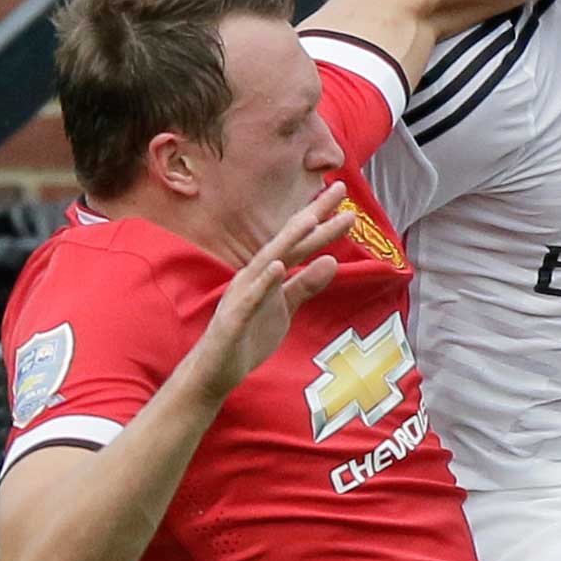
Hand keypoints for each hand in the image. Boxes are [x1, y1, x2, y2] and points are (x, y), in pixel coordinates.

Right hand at [186, 182, 348, 402]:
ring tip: (310, 219)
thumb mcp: (285, 308)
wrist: (216, 371)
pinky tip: (278, 266)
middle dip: (313, 216)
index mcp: (267, 274)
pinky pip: (251, 299)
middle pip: (287, 242)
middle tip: (339, 189)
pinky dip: (264, 282)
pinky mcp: (235, 319)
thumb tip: (331, 261)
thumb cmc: (249, 337)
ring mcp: (242, 296)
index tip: (345, 201)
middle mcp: (254, 277)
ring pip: (268, 262)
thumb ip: (306, 284)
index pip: (299, 243)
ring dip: (288, 240)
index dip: (322, 222)